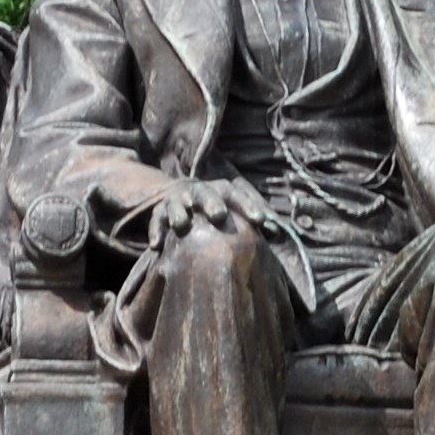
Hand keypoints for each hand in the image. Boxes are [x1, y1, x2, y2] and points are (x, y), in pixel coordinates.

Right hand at [148, 173, 274, 241]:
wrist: (177, 195)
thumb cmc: (213, 207)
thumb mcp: (232, 207)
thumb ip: (253, 217)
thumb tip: (278, 232)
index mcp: (220, 190)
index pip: (236, 194)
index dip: (249, 206)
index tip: (261, 221)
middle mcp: (199, 192)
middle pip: (205, 194)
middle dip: (212, 203)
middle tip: (219, 215)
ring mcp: (177, 201)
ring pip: (177, 205)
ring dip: (179, 214)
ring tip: (181, 225)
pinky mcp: (159, 212)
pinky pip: (156, 220)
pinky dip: (156, 231)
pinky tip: (157, 244)